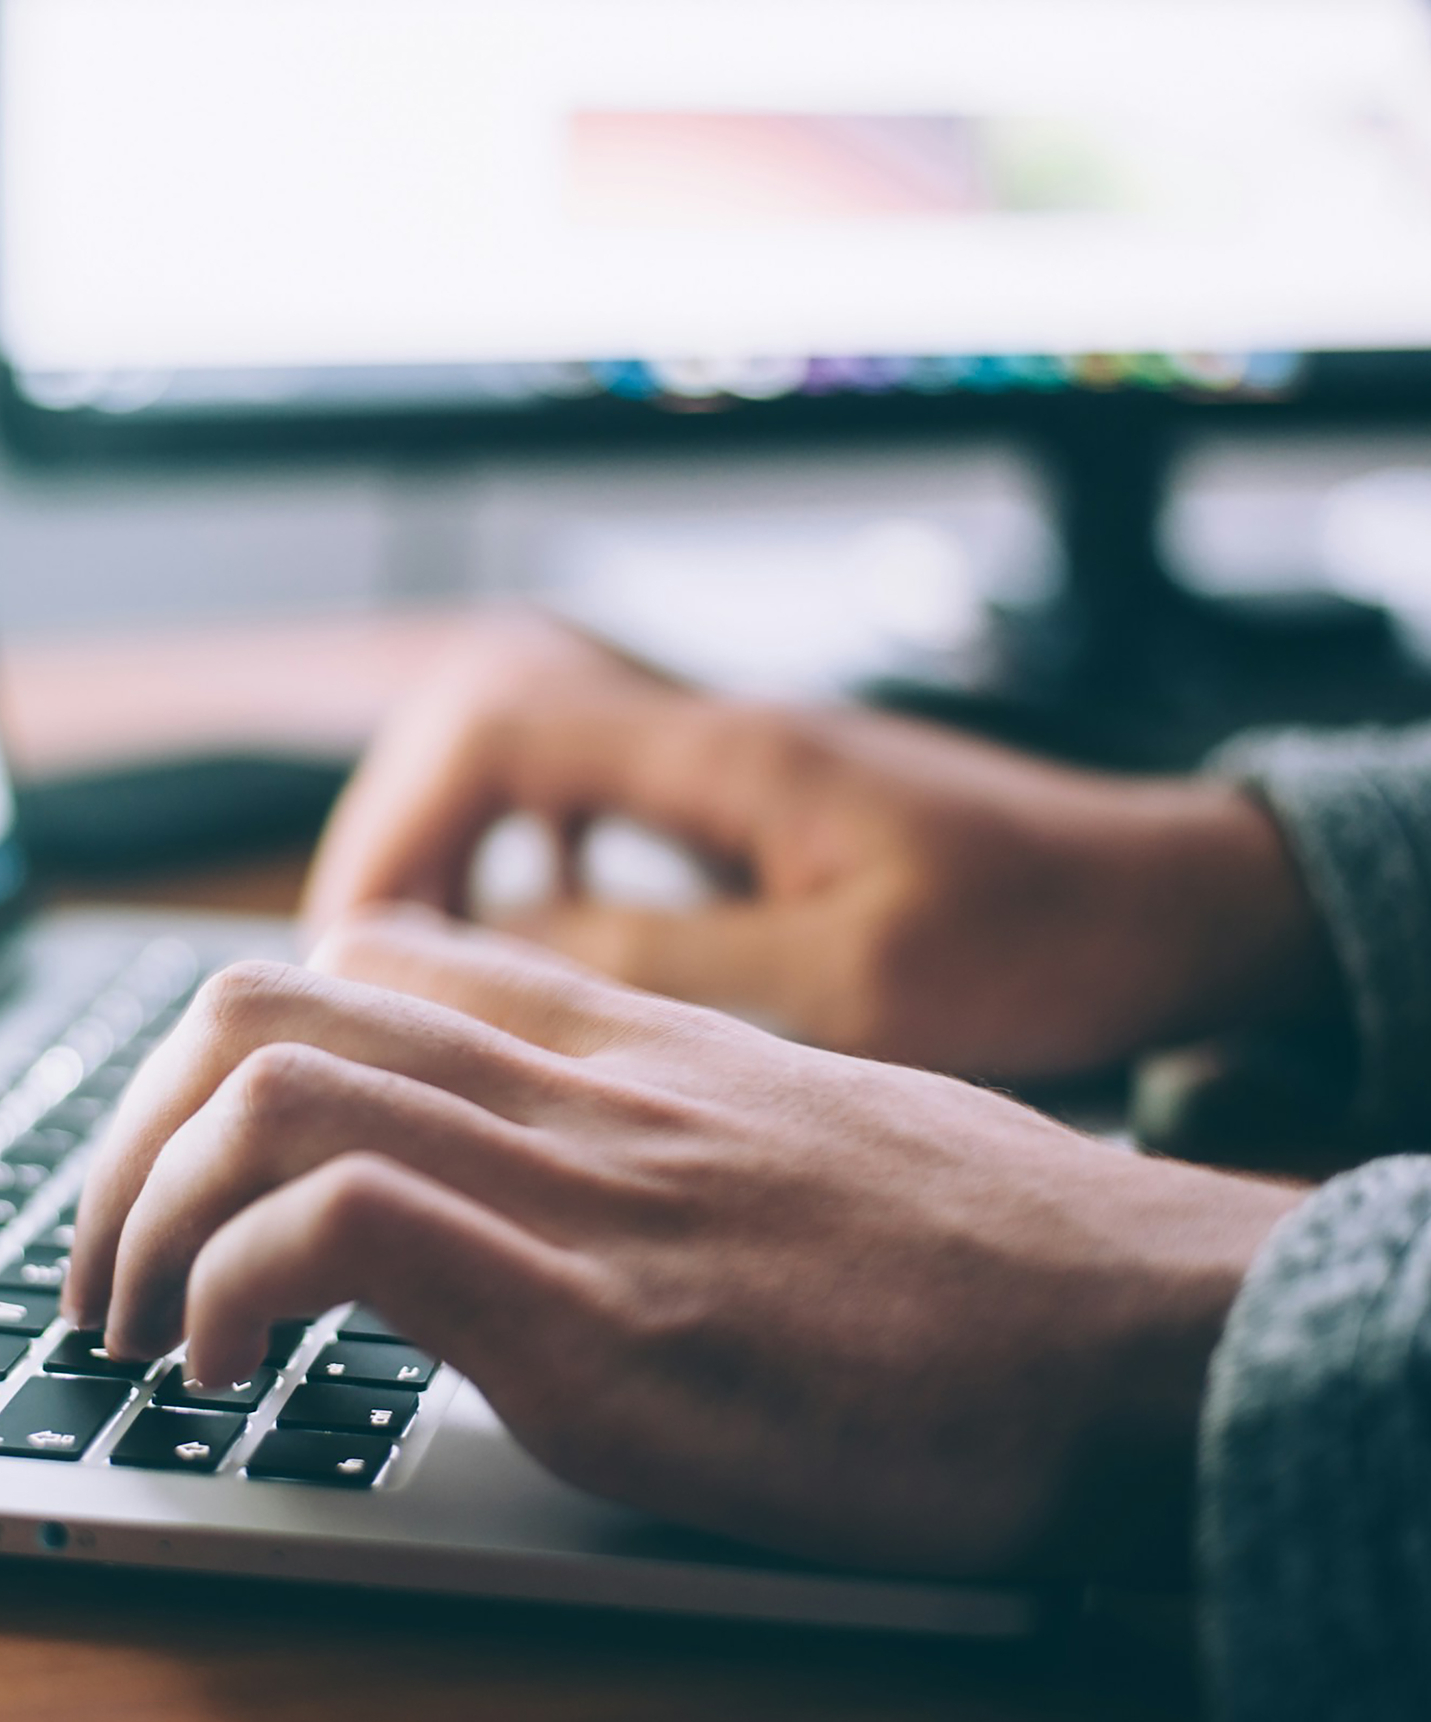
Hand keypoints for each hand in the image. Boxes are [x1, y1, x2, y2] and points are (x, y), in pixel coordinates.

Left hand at [67, 910, 1301, 1576]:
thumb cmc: (995, 1245)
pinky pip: (344, 1227)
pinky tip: (237, 1365)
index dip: (256, 1040)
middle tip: (126, 1250)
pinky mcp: (600, 1322)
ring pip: (276, 1087)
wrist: (1131, 1319)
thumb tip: (607, 1171)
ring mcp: (587, 1192)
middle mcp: (590, 1090)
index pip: (388, 962)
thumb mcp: (821, 1130)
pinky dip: (235, 1285)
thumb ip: (689, 1121)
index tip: (219, 1147)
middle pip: (281, 1001)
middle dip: (143, 1126)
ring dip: (149, 1207)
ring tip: (147, 1322)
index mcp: (638, 1044)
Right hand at [303, 610, 1328, 1080]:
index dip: (401, 825)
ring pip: (545, 760)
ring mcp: (741, 765)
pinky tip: (554, 935)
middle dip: (411, 830)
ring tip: (436, 953)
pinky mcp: (765, 806)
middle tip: (374, 958)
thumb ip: (668, 960)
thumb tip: (503, 949)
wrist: (1159, 901)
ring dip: (471, 843)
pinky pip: (609, 802)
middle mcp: (721, 735)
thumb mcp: (851, 982)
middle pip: (495, 722)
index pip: (498, 727)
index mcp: (731, 756)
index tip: (365, 942)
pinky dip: (547, 858)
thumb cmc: (1038, 938)